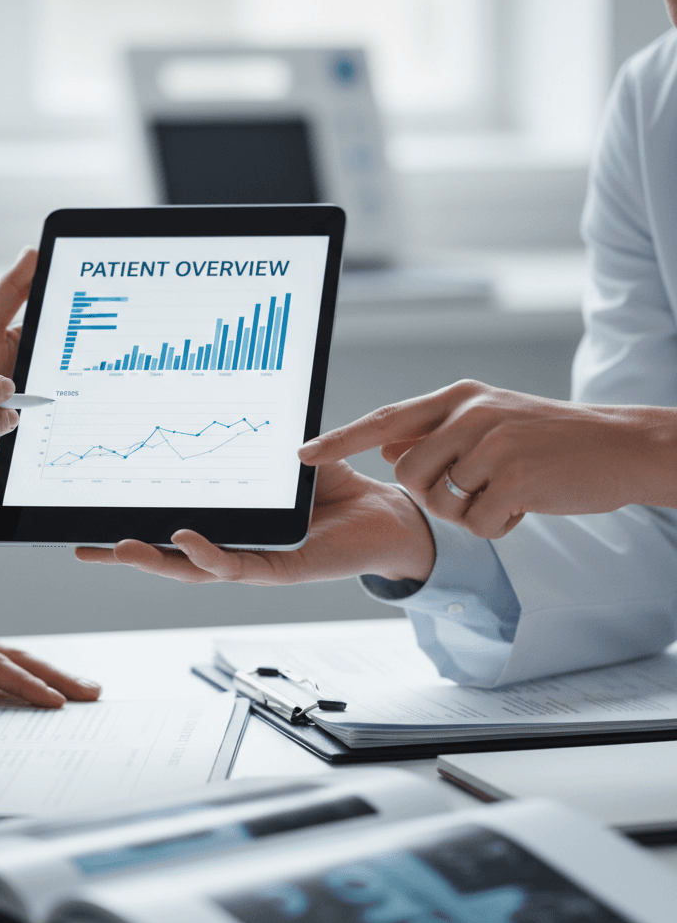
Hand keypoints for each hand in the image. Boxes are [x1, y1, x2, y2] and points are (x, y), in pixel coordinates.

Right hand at [75, 462, 433, 584]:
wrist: (383, 512)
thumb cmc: (329, 486)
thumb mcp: (277, 454)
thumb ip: (245, 442)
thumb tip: (205, 403)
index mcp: (227, 521)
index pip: (169, 524)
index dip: (132, 523)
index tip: (90, 516)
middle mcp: (233, 544)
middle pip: (168, 554)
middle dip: (125, 553)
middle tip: (84, 547)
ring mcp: (253, 560)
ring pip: (193, 569)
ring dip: (154, 561)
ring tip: (121, 547)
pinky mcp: (279, 568)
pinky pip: (238, 565)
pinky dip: (209, 554)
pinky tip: (187, 539)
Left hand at [299, 379, 676, 538]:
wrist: (620, 445)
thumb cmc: (547, 438)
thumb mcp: (486, 421)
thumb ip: (433, 433)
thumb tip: (382, 446)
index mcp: (458, 397)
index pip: (383, 418)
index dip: (340, 440)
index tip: (302, 454)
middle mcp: (470, 413)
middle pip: (407, 474)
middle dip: (433, 495)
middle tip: (477, 488)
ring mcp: (493, 443)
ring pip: (439, 500)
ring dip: (468, 510)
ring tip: (505, 490)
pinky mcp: (515, 476)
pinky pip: (476, 522)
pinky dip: (498, 524)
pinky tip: (525, 503)